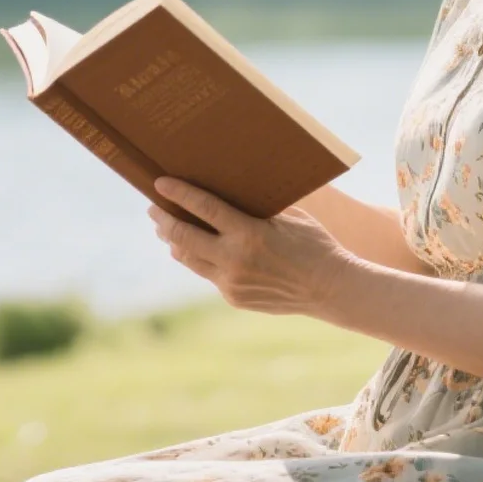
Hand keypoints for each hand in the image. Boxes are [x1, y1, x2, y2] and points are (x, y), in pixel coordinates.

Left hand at [147, 177, 357, 317]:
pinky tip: (193, 248)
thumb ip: (255, 209)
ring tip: (165, 228)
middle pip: (184, 237)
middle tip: (153, 208)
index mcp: (250, 234)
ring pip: (188, 259)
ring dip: (174, 241)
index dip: (179, 194)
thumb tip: (228, 191)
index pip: (204, 209)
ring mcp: (232, 283)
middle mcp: (235, 260)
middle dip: (164, 220)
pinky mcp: (233, 298)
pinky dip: (197, 258)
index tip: (160, 183)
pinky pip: (207, 273)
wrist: (329, 288)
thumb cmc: (312, 243)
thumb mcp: (288, 217)